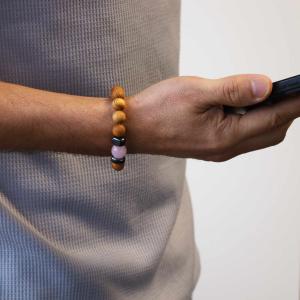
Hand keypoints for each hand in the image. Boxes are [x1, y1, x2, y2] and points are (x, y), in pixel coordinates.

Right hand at [127, 74, 296, 161]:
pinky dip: (252, 122)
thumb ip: (234, 89)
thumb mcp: (197, 91)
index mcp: (225, 136)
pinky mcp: (210, 147)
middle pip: (271, 132)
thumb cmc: (158, 109)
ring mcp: (218, 150)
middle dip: (286, 112)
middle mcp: (225, 148)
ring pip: (258, 136)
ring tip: (266, 96)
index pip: (273, 119)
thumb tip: (266, 86)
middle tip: (288, 90)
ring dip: (269, 117)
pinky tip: (244, 107)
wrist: (133, 127)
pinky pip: (242, 137)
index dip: (294, 103)